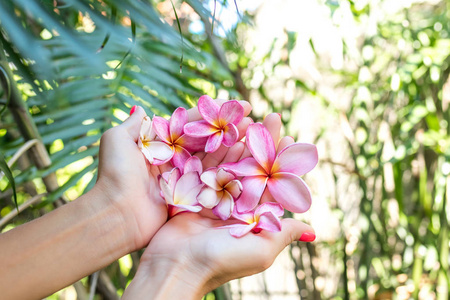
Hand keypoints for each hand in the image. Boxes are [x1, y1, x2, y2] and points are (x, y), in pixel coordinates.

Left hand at [95, 100, 252, 249]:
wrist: (115, 214)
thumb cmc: (115, 175)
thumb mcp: (117, 140)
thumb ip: (134, 124)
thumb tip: (140, 109)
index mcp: (160, 144)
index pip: (191, 124)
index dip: (214, 113)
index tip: (238, 105)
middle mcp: (175, 160)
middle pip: (207, 140)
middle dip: (229, 129)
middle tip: (252, 120)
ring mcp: (185, 179)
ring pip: (214, 159)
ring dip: (234, 146)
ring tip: (254, 135)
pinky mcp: (192, 197)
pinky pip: (214, 181)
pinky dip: (230, 170)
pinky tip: (246, 159)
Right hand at [122, 113, 315, 299]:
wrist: (176, 266)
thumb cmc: (222, 261)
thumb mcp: (261, 250)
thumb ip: (285, 233)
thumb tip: (313, 230)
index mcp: (255, 218)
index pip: (273, 183)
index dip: (282, 160)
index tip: (290, 136)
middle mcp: (237, 206)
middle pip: (254, 168)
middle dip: (264, 143)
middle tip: (273, 117)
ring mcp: (215, 199)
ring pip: (231, 164)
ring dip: (242, 141)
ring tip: (252, 119)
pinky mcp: (194, 194)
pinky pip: (208, 167)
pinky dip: (217, 150)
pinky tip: (226, 133)